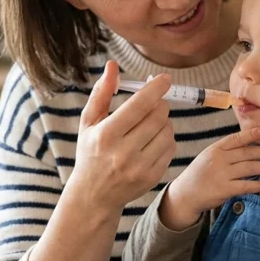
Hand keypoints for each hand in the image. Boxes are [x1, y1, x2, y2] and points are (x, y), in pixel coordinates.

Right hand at [69, 61, 175, 211]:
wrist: (94, 195)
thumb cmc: (90, 153)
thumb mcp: (88, 122)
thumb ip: (101, 93)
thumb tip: (113, 65)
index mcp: (106, 135)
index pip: (139, 105)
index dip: (155, 88)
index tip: (165, 79)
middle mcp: (123, 152)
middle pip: (158, 116)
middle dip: (159, 104)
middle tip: (152, 104)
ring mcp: (140, 167)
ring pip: (168, 131)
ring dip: (164, 121)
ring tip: (150, 124)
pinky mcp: (152, 177)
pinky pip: (171, 147)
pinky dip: (166, 138)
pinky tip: (153, 140)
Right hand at [160, 127, 259, 230]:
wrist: (185, 194)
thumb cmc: (200, 174)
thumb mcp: (208, 156)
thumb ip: (225, 151)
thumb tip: (248, 143)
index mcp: (215, 149)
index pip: (236, 139)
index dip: (252, 134)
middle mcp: (219, 160)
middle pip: (247, 153)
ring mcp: (221, 175)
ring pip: (249, 168)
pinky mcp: (224, 190)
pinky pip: (245, 186)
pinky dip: (257, 185)